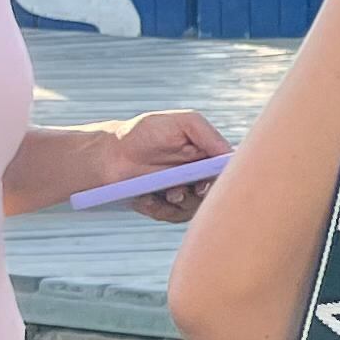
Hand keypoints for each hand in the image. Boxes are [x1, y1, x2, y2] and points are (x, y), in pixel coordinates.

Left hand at [101, 108, 232, 221]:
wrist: (110, 152)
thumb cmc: (144, 133)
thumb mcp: (182, 123)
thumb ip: (209, 135)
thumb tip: (230, 156)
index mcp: (208, 154)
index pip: (229, 172)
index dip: (223, 180)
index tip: (207, 182)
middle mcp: (200, 174)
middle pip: (215, 194)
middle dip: (200, 194)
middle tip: (186, 190)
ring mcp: (184, 191)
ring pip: (196, 208)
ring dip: (179, 202)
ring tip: (162, 192)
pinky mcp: (167, 206)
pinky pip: (174, 217)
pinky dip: (160, 209)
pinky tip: (145, 198)